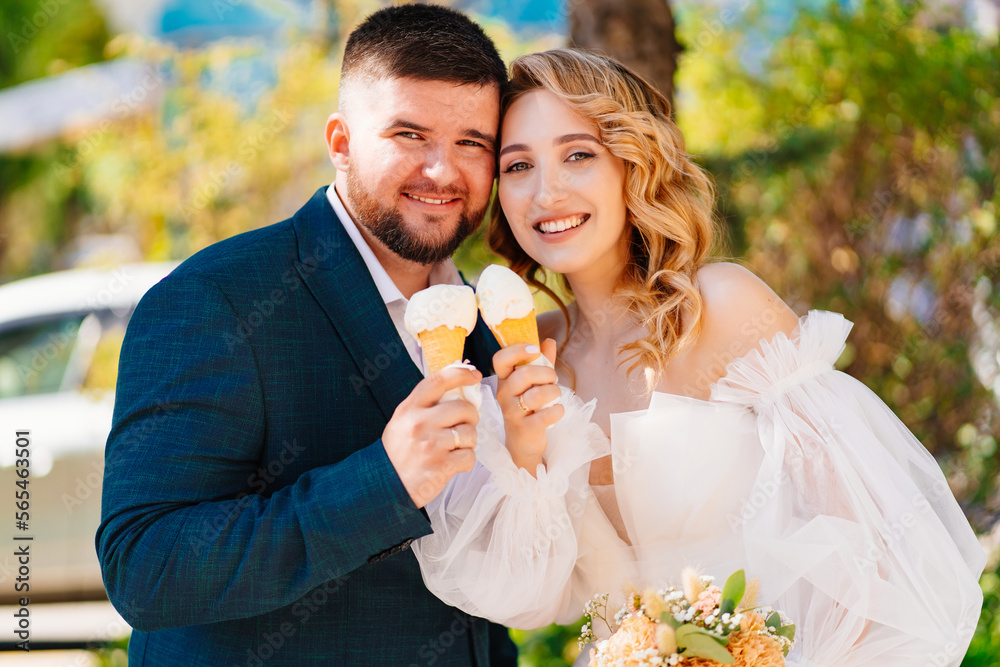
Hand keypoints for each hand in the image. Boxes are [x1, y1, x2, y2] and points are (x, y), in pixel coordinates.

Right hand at [382, 365, 481, 507]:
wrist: (383, 485)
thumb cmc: (398, 451)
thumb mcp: (403, 421)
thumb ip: (426, 405)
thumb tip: (460, 388)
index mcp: (410, 408)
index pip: (439, 381)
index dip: (461, 374)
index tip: (474, 375)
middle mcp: (420, 423)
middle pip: (464, 408)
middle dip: (471, 417)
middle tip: (463, 426)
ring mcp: (431, 445)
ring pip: (470, 433)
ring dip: (468, 442)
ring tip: (454, 448)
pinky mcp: (441, 466)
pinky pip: (469, 457)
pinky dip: (466, 461)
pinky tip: (452, 464)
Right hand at [493, 339, 563, 475]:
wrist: (523, 442)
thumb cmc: (529, 407)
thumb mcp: (534, 382)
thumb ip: (542, 361)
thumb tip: (549, 341)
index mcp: (504, 379)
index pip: (500, 358)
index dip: (517, 350)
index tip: (535, 350)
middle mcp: (503, 394)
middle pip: (524, 374)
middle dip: (547, 373)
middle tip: (553, 379)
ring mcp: (512, 412)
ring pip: (536, 395)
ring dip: (554, 392)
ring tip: (555, 396)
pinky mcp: (524, 428)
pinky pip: (545, 415)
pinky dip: (557, 411)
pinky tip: (556, 411)